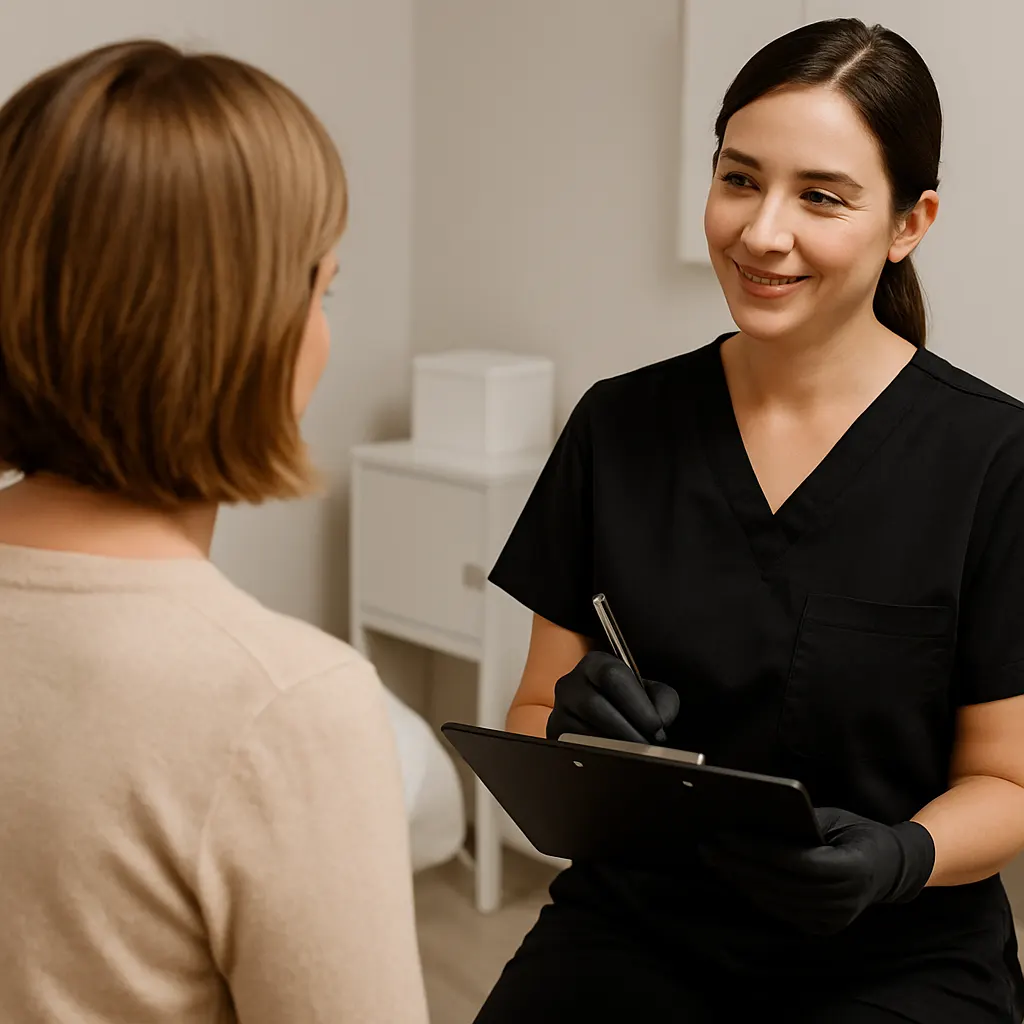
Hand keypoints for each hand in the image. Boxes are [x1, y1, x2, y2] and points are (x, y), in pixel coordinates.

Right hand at [546, 651, 679, 743]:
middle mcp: (571, 684)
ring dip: (614, 747)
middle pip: (596, 705)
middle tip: (647, 746)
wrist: (603, 717)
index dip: (637, 704)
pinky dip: (599, 756)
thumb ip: (663, 701)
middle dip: (627, 730)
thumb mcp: (650, 693)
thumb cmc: (628, 702)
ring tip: (634, 755)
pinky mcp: (555, 736)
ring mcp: (559, 710)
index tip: (655, 726)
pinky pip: (574, 748)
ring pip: (584, 730)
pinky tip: (614, 759)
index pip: (613, 676)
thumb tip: (660, 722)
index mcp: (596, 664)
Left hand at [701, 807, 934, 935]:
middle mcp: (845, 899)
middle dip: (739, 864)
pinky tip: (735, 876)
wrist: (892, 869)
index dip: (759, 849)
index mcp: (853, 868)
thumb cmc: (858, 833)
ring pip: (777, 900)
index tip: (726, 834)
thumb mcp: (834, 818)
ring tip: (714, 858)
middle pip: (780, 883)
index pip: (797, 861)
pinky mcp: (823, 927)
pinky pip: (782, 911)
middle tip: (707, 845)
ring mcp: (834, 918)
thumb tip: (753, 815)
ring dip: (741, 880)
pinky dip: (755, 894)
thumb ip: (800, 821)